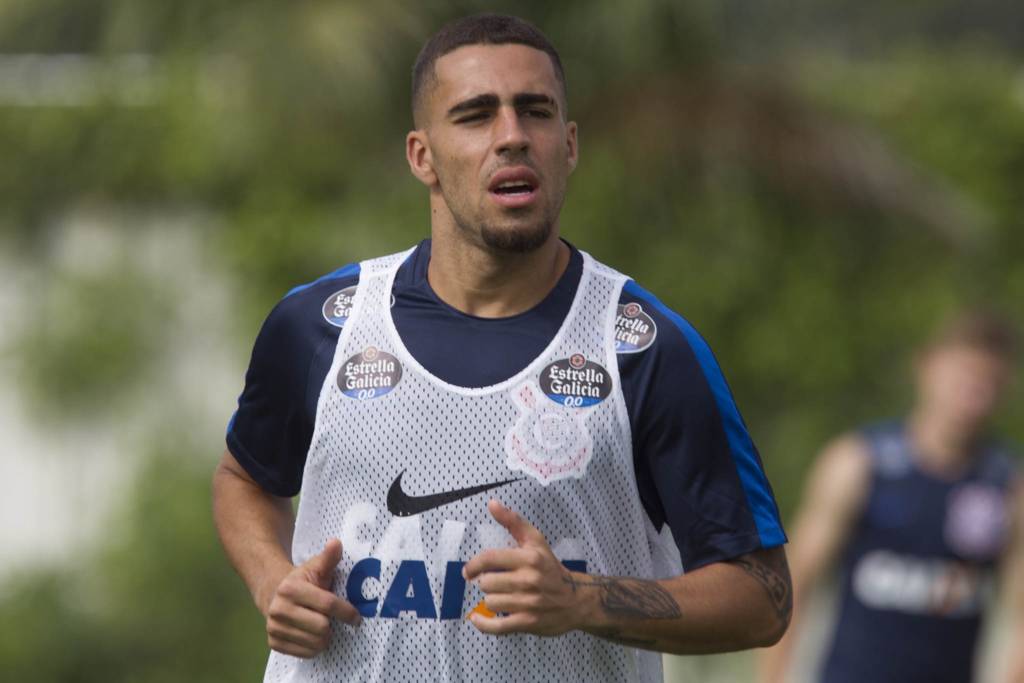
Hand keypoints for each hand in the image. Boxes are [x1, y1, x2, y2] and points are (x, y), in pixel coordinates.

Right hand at [263, 538, 361, 657]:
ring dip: (325, 638)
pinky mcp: (273, 643)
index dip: (346, 612)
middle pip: (322, 627)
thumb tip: (336, 543)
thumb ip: (328, 558)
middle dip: (332, 625)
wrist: (274, 594)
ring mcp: (274, 628)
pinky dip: (314, 648)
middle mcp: (279, 609)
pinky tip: (313, 635)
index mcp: (290, 589)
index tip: (357, 618)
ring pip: (315, 643)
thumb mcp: (316, 567)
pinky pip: (305, 654)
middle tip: (333, 621)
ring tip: (323, 627)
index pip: (327, 604)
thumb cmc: (303, 581)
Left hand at [463, 499, 581, 635]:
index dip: (473, 565)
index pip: (489, 559)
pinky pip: (496, 626)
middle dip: (486, 583)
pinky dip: (483, 624)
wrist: (576, 599)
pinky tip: (478, 619)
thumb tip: (492, 503)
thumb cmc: (550, 568)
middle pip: (486, 583)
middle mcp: (529, 580)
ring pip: (490, 602)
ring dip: (491, 600)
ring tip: (501, 596)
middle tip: (495, 583)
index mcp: (529, 558)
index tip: (468, 571)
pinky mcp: (528, 623)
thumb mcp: (535, 541)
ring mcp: (529, 603)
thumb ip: (512, 521)